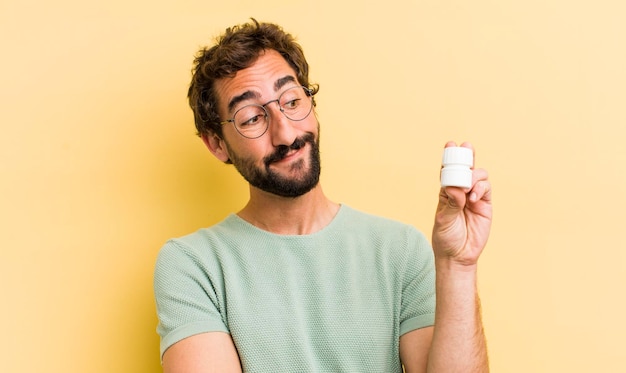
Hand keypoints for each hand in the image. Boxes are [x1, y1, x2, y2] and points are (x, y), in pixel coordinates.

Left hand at [432, 142, 491, 266]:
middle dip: (466, 156)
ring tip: (468, 189)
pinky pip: (487, 189)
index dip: (449, 157)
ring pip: (478, 176)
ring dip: (474, 176)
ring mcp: (474, 197)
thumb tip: (455, 187)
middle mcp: (461, 191)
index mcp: (446, 192)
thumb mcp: (443, 220)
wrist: (458, 256)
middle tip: (466, 147)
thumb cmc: (446, 238)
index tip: (450, 144)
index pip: (448, 171)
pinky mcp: (485, 205)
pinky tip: (474, 196)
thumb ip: (450, 204)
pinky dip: (481, 188)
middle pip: (465, 168)